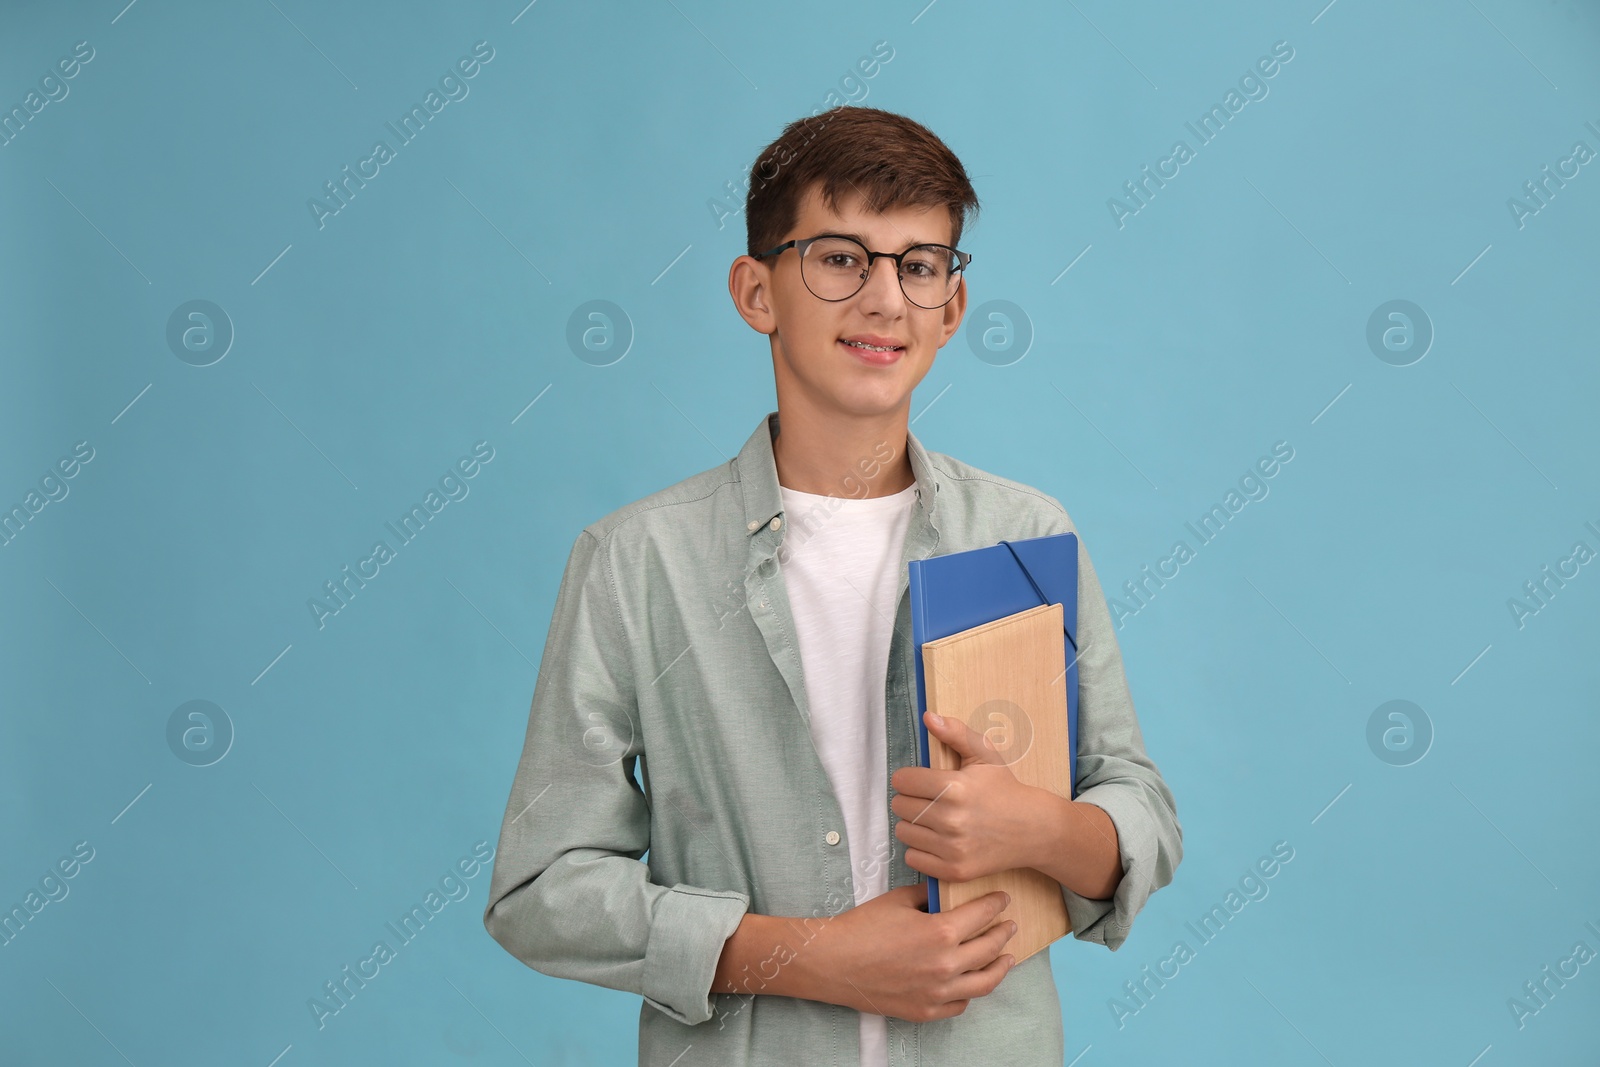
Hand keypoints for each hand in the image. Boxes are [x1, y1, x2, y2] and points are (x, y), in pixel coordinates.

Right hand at [791, 883, 1017, 1022]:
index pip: (982, 914)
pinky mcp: (926, 1011)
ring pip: (984, 982)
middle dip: (1003, 933)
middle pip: (989, 948)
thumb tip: (946, 892)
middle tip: (1010, 925)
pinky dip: (971, 991)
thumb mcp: (899, 900)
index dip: (996, 904)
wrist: (832, 963)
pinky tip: (973, 981)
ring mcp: (938, 993)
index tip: (1004, 899)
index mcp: (941, 932)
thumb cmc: (862, 927)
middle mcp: (946, 965)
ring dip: (1000, 967)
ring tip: (1007, 958)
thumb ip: (929, 895)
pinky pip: (961, 1004)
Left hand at [889, 710, 1044, 882]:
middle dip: (910, 800)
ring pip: (904, 832)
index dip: (908, 778)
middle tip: (929, 799)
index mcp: (954, 787)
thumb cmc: (1004, 789)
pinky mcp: (955, 870)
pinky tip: (938, 839)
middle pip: (899, 806)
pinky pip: (913, 858)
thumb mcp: (984, 754)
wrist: (1033, 829)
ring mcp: (953, 848)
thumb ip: (955, 732)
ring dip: (914, 824)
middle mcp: (951, 820)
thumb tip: (928, 717)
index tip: (920, 780)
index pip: (902, 781)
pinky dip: (920, 849)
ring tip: (934, 818)